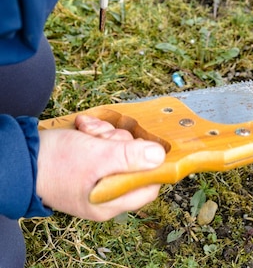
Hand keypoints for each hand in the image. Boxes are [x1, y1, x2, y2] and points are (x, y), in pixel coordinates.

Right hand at [36, 115, 165, 220]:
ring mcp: (96, 178)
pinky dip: (96, 133)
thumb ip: (130, 158)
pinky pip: (103, 144)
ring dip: (106, 134)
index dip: (151, 165)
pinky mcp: (88, 164)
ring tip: (89, 131)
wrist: (17, 157)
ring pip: (118, 148)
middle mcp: (106, 193)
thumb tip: (159, 157)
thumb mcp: (98, 157)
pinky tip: (84, 128)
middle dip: (120, 142)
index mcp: (110, 202)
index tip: (144, 146)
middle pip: (134, 162)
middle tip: (103, 137)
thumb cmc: (54, 163)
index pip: (148, 187)